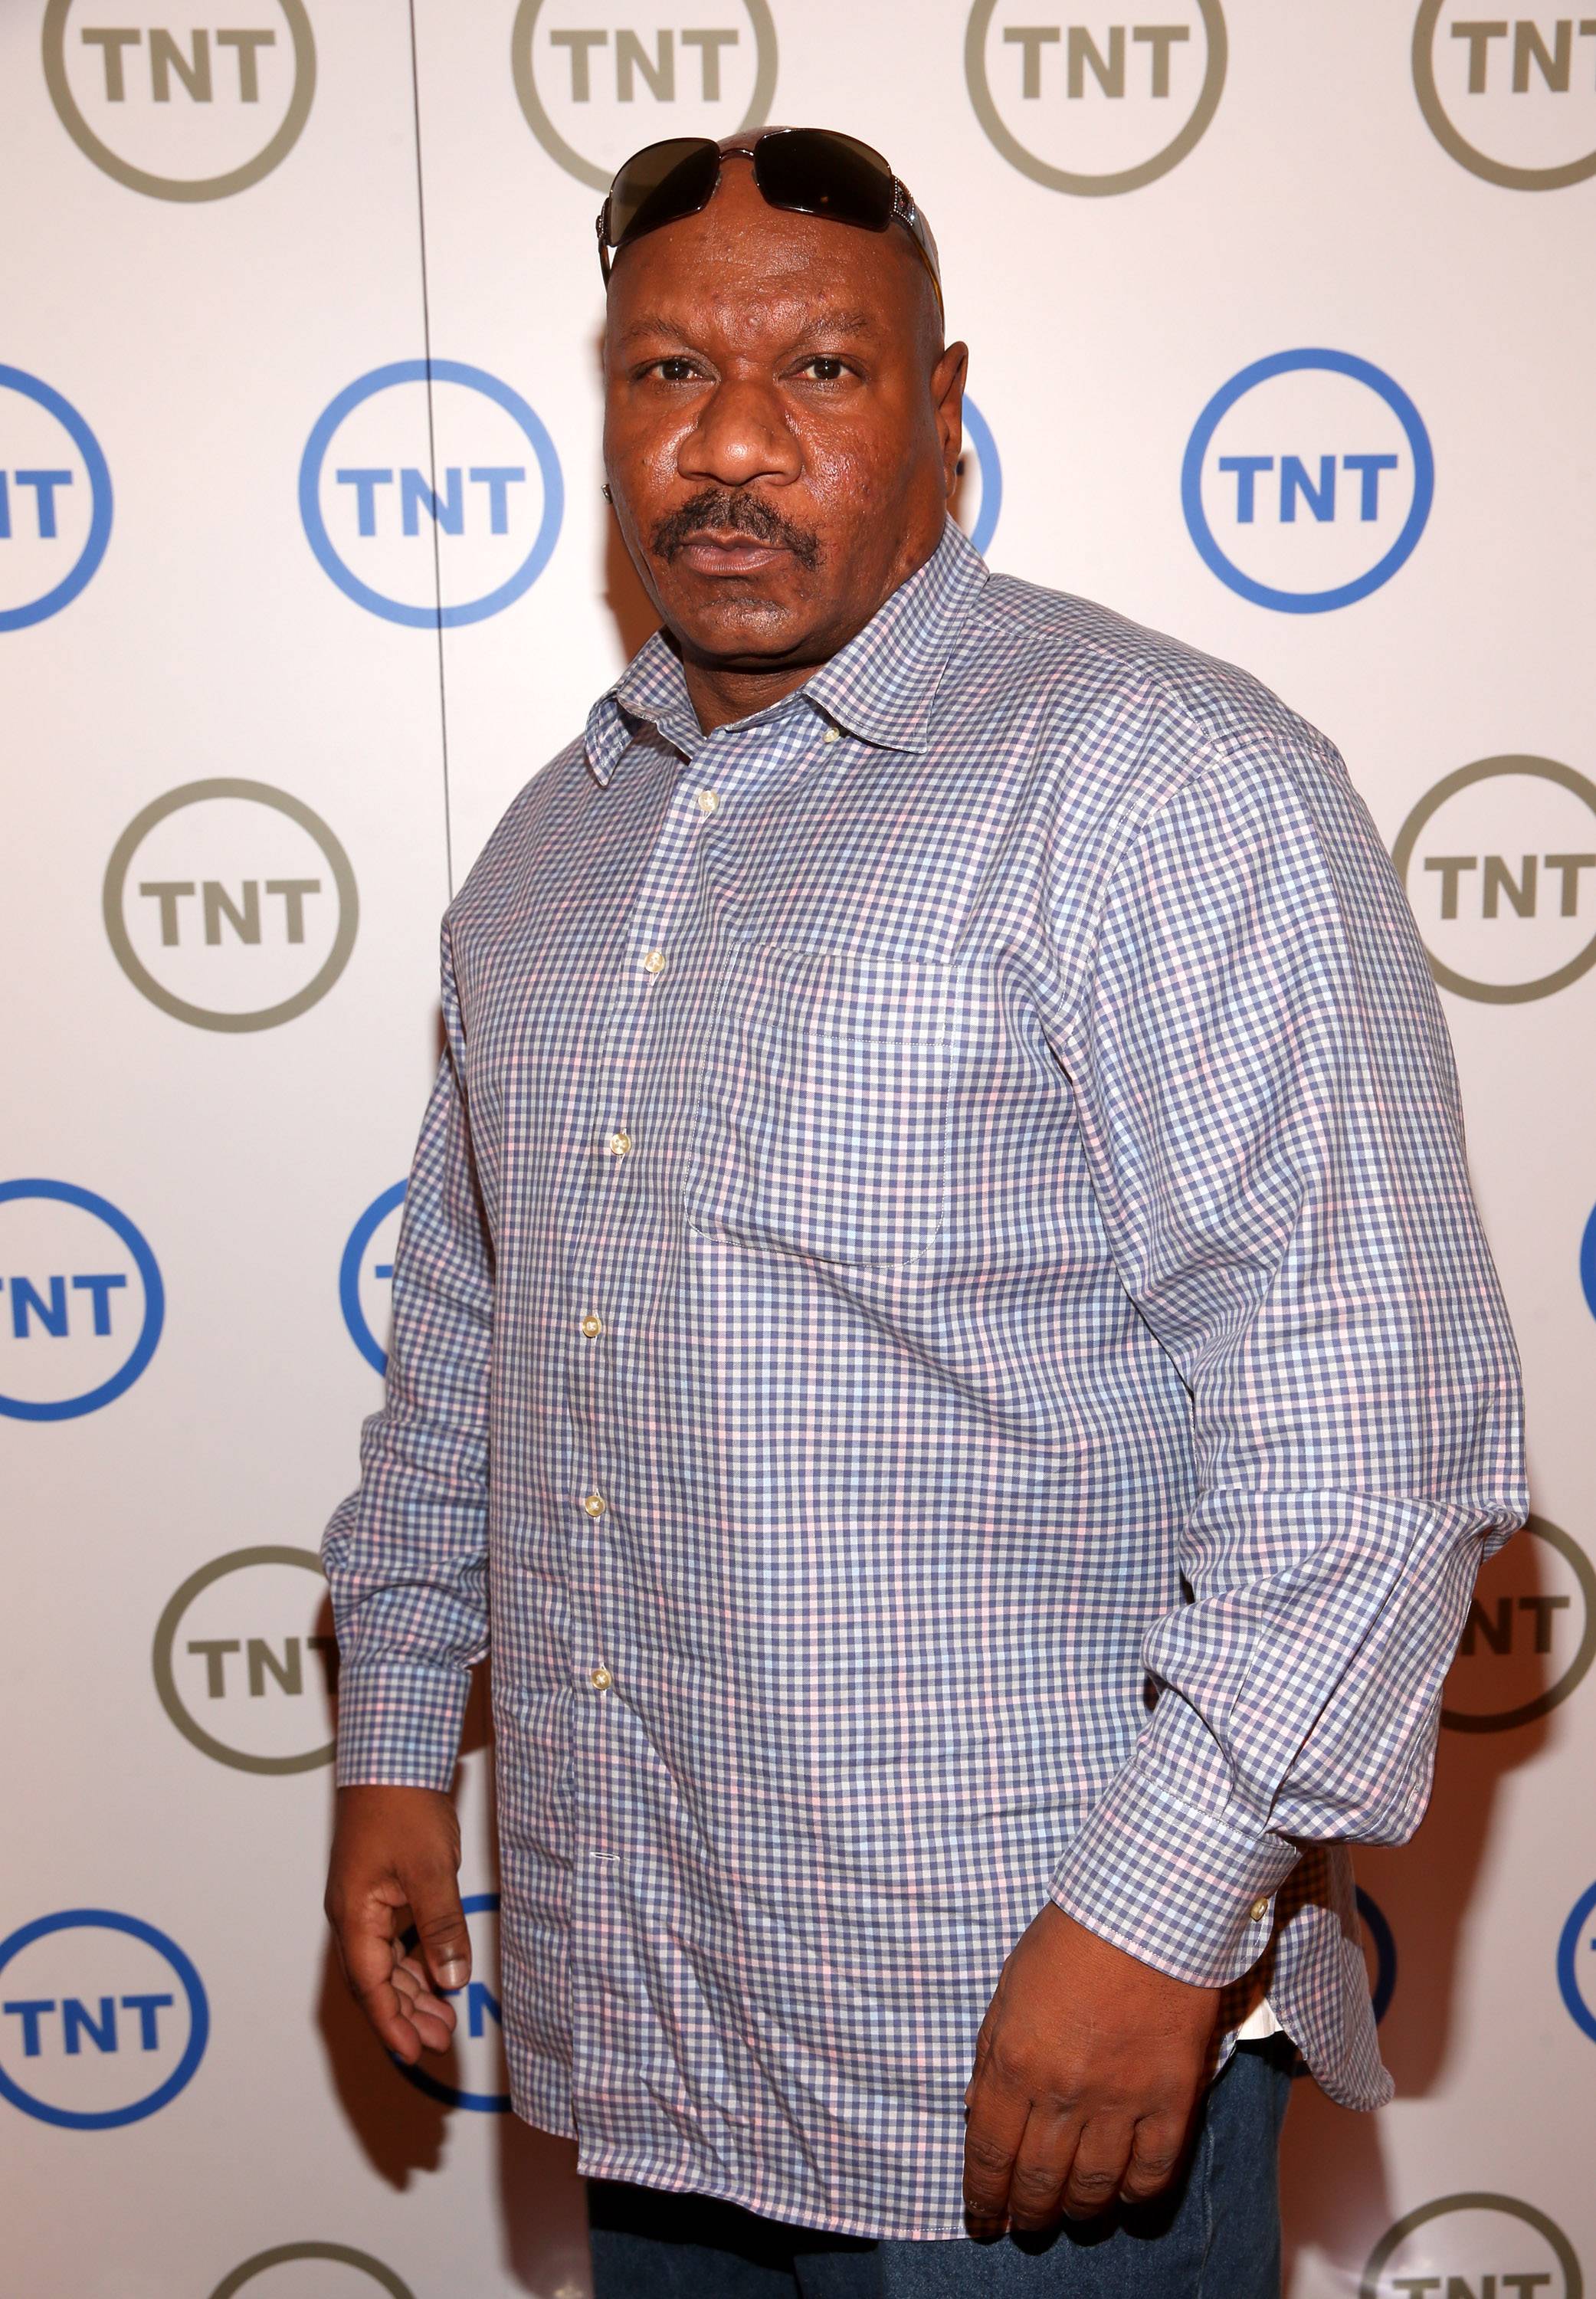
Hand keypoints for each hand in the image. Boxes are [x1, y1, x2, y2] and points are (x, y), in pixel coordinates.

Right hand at [324, 1783, 470, 2064]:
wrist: (394, 1753)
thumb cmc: (402, 1805)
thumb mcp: (429, 1869)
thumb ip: (440, 1926)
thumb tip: (451, 1980)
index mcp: (354, 1915)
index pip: (370, 1986)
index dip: (393, 2025)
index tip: (416, 2056)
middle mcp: (354, 1915)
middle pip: (376, 1982)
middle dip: (408, 2016)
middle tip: (444, 2042)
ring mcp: (367, 1901)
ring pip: (387, 1963)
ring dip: (414, 1991)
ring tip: (447, 2020)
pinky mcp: (384, 1887)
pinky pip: (397, 1938)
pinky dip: (417, 1960)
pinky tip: (441, 1973)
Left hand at [962, 1902, 1219, 2233]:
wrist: (1148, 1912)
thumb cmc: (1070, 1939)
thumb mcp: (1008, 1990)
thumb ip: (993, 2056)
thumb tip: (980, 2115)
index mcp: (1014, 2062)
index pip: (990, 2156)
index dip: (984, 2199)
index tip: (983, 2220)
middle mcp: (1063, 2092)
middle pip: (1039, 2182)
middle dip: (1026, 2213)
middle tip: (1024, 2224)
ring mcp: (1121, 2100)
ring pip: (1093, 2187)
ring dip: (1076, 2211)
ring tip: (1070, 2216)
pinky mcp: (1172, 2099)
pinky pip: (1153, 2172)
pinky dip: (1136, 2196)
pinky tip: (1123, 2197)